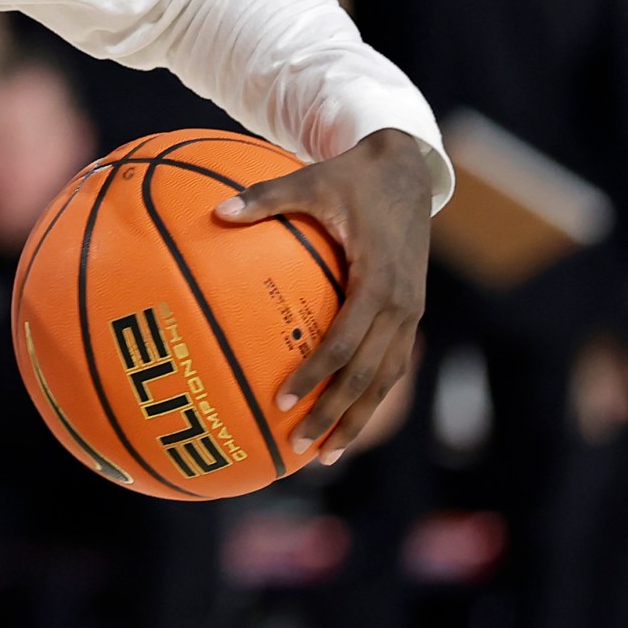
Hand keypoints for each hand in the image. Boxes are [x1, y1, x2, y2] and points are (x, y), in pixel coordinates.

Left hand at [213, 128, 432, 462]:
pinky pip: (390, 365)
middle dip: (334, 415)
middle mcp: (400, 305)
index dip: (315, 376)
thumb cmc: (352, 176)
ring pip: (385, 381)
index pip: (344, 342)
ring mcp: (409, 313)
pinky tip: (343, 420)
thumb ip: (265, 197)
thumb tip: (217, 210)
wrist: (409, 170)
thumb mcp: (310, 180)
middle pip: (368, 377)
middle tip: (296, 447)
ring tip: (323, 456)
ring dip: (357, 419)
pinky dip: (369, 397)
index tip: (281, 402)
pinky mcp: (409, 314)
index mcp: (378, 280)